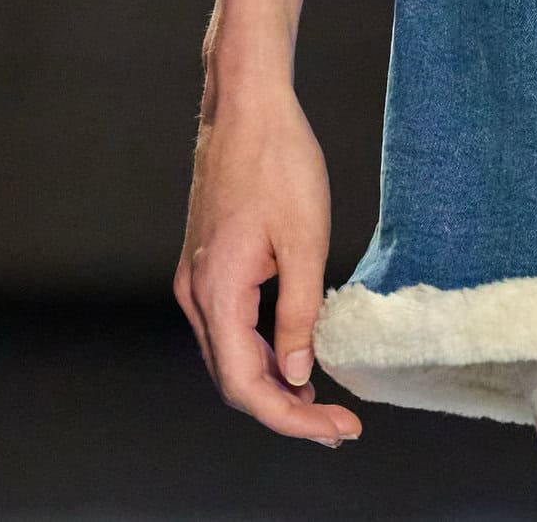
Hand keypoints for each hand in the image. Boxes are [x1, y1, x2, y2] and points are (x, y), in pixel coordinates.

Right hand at [173, 84, 360, 447]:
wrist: (246, 107)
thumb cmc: (279, 161)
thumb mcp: (305, 239)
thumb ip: (299, 313)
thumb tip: (295, 375)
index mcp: (217, 292)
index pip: (247, 386)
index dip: (292, 419)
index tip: (339, 430)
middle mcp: (196, 294)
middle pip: (234, 380)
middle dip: (286, 411)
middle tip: (339, 425)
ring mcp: (197, 280)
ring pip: (229, 357)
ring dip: (272, 385)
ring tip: (323, 403)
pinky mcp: (207, 265)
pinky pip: (229, 327)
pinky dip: (260, 351)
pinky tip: (293, 356)